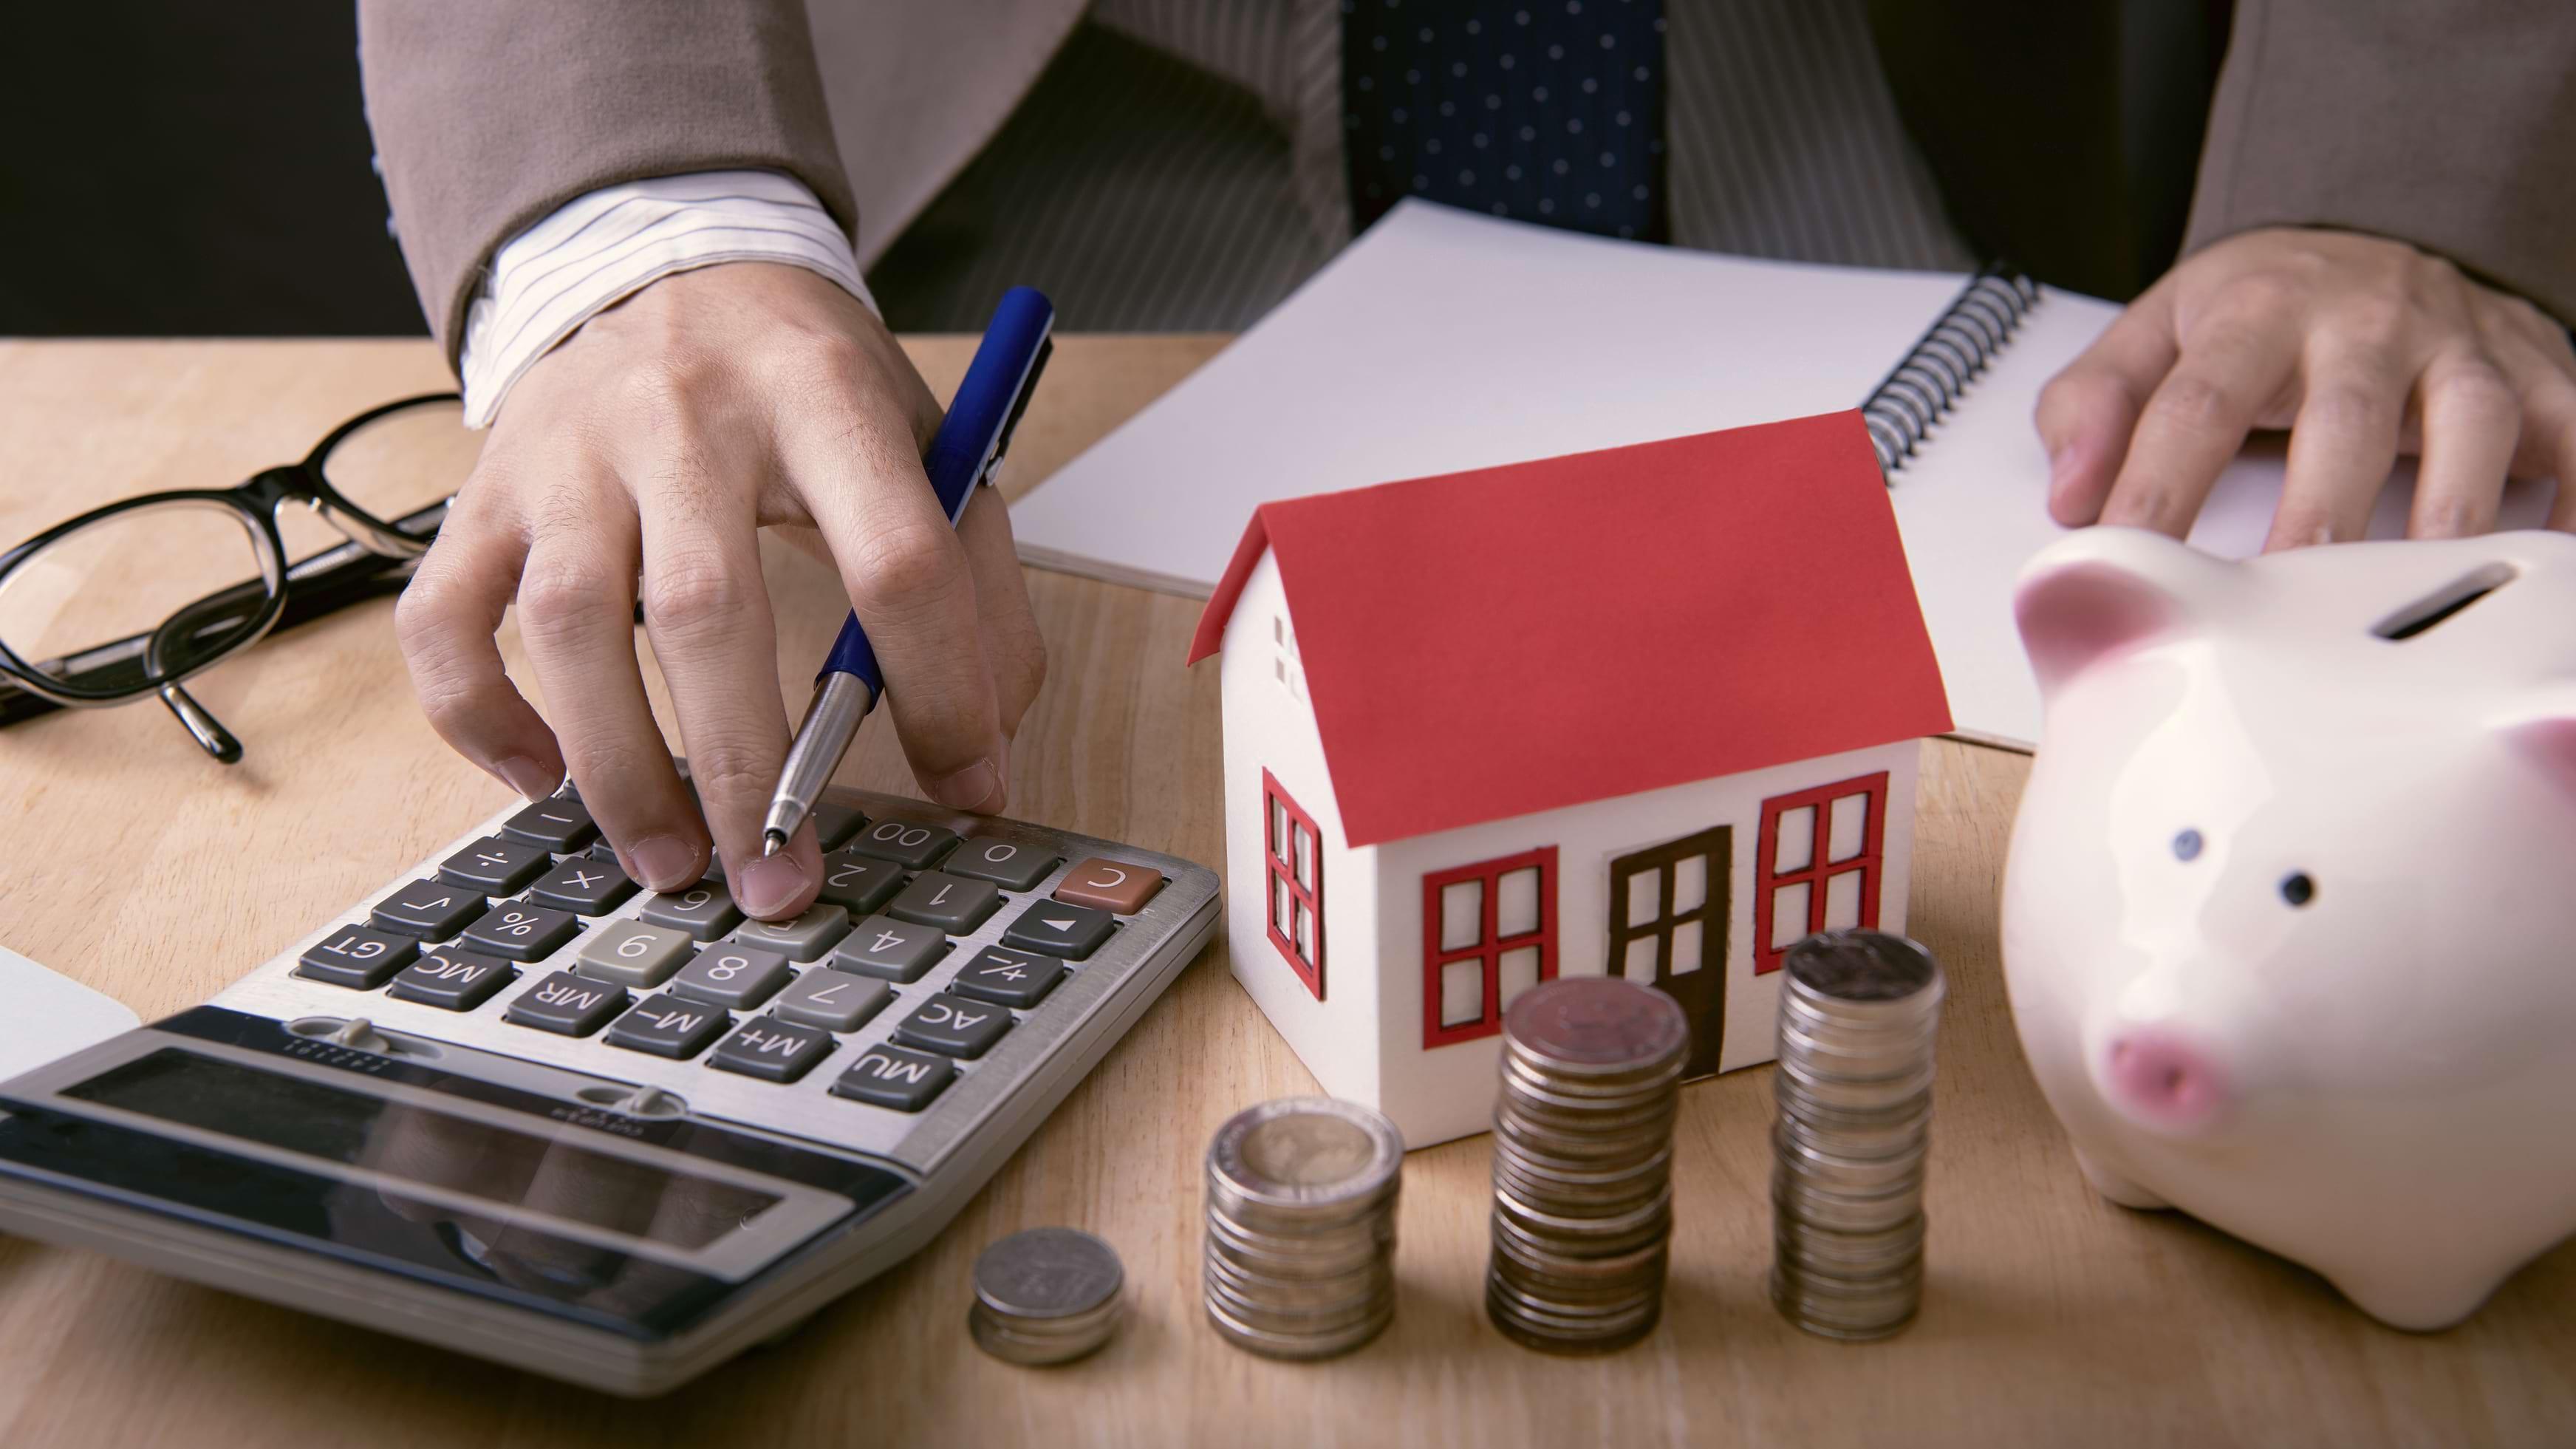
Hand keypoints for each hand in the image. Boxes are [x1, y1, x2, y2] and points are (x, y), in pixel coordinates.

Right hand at [397, 262, 1046, 917]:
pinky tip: (539, 777)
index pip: (897, 557)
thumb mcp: (925, 439)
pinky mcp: (485, 489)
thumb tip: (987, 747)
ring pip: (568, 624)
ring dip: (617, 765)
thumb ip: (976, 583)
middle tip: (780, 880)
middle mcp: (682, 415)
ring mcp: (568, 451)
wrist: (666, 256)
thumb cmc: (806, 380)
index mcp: (822, 396)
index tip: (964, 787)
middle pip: (707, 606)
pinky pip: (446, 619)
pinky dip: (480, 716)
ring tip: (671, 861)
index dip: (940, 688)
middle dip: (747, 765)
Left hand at [2039, 227, 2575, 548]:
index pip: (2198, 400)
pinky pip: (2570, 434)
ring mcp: (2458, 345)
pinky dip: (2566, 499)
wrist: (2370, 240)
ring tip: (2412, 590)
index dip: (2159, 482)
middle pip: (2344, 414)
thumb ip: (2097, 402)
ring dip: (2447, 508)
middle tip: (2287, 593)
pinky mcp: (2535, 374)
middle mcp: (2367, 319)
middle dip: (2318, 508)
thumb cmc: (2259, 310)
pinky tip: (2545, 561)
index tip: (2127, 556)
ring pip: (2469, 421)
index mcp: (2258, 309)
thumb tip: (2069, 490)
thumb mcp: (2158, 329)